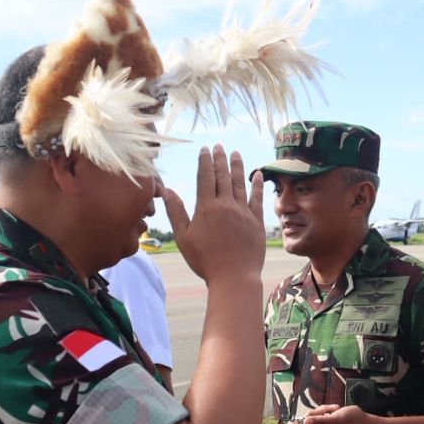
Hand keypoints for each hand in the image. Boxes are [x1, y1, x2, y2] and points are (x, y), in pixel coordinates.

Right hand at [162, 146, 264, 284]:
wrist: (233, 277)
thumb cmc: (205, 260)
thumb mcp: (184, 237)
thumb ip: (175, 211)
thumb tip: (166, 189)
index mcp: (206, 207)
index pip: (205, 177)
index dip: (205, 161)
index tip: (205, 149)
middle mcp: (226, 205)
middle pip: (223, 176)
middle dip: (220, 159)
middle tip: (219, 146)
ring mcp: (243, 212)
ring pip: (240, 183)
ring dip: (238, 167)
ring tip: (236, 153)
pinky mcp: (257, 221)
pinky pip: (257, 198)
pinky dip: (257, 185)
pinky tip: (257, 175)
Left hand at [288, 404, 374, 423]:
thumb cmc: (355, 422)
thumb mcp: (337, 419)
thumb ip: (320, 421)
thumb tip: (304, 422)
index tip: (293, 419)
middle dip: (313, 416)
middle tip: (326, 409)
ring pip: (314, 423)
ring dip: (321, 413)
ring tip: (334, 408)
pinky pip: (321, 422)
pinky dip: (325, 414)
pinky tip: (335, 410)